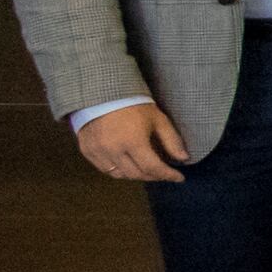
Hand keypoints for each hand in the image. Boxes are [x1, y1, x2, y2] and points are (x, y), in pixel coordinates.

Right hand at [75, 103, 190, 182]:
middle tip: (164, 173)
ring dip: (135, 175)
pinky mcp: (87, 151)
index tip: (179, 178)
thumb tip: (184, 158)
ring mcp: (97, 152)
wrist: (102, 93)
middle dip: (153, 176)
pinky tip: (127, 166)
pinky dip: (118, 171)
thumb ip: (171, 140)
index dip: (168, 175)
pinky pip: (104, 169)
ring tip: (147, 170)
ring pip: (119, 175)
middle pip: (136, 174)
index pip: (153, 167)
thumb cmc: (133, 104)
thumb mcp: (157, 119)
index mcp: (132, 141)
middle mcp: (113, 150)